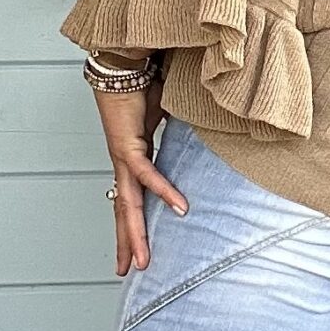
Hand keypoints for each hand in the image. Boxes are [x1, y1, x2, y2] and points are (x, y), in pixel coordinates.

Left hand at [93, 69, 188, 273]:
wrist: (122, 60)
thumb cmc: (143, 80)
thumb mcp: (168, 113)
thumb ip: (183, 129)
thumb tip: (207, 131)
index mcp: (133, 158)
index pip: (132, 198)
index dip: (134, 223)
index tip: (136, 246)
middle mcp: (124, 162)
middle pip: (125, 210)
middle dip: (127, 242)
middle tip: (129, 270)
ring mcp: (123, 156)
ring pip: (128, 204)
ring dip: (135, 234)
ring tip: (141, 261)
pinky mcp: (128, 144)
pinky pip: (148, 174)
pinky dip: (163, 191)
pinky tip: (179, 208)